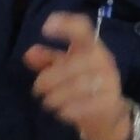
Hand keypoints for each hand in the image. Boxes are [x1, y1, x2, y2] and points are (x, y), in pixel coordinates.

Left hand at [24, 12, 131, 139]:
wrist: (110, 114)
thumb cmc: (84, 85)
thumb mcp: (65, 69)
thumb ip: (47, 60)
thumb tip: (28, 54)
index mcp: (92, 47)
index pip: (83, 29)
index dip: (66, 24)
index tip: (46, 28)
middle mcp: (103, 60)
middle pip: (74, 62)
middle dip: (50, 78)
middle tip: (37, 89)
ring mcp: (110, 81)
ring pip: (79, 85)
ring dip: (57, 96)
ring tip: (47, 102)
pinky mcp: (111, 102)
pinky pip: (88, 105)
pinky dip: (70, 109)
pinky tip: (61, 113)